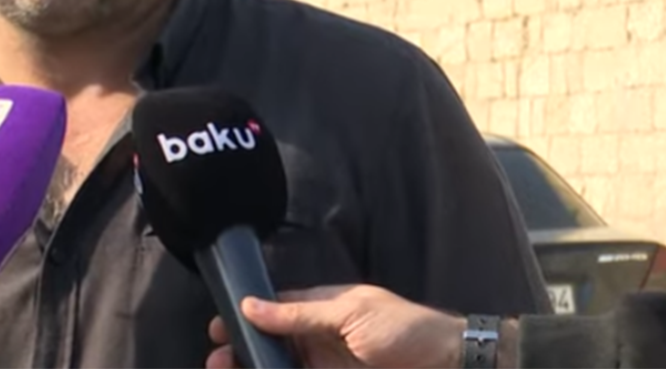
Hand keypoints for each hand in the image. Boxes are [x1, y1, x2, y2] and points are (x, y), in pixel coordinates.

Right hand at [205, 285, 463, 368]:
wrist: (450, 365)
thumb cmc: (405, 329)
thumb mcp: (349, 313)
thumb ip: (300, 312)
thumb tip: (251, 304)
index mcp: (321, 308)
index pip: (273, 308)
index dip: (244, 317)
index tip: (216, 329)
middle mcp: (319, 338)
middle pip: (271, 344)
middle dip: (242, 351)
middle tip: (216, 362)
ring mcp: (327, 365)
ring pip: (281, 367)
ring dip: (255, 368)